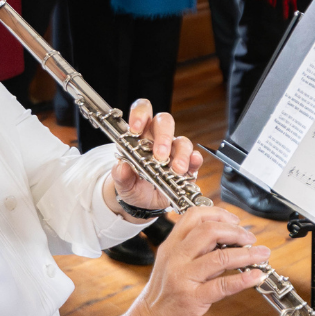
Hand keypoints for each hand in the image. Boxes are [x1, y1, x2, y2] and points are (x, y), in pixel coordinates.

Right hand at [86, 206, 270, 315]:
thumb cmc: (165, 296)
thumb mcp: (175, 265)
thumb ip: (197, 252)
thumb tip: (227, 239)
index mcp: (171, 246)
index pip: (194, 216)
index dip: (219, 214)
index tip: (235, 221)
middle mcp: (175, 258)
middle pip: (209, 231)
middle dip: (236, 231)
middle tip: (250, 238)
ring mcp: (182, 278)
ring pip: (220, 257)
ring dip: (246, 254)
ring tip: (262, 255)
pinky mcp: (192, 299)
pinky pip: (222, 286)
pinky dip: (243, 279)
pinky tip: (255, 276)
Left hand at [101, 99, 201, 216]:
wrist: (144, 203)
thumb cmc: (133, 186)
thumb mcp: (123, 184)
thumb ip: (120, 175)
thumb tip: (122, 166)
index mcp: (139, 135)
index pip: (142, 111)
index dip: (140, 114)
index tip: (135, 129)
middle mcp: (157, 138)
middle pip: (165, 121)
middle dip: (163, 137)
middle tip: (160, 156)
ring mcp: (174, 150)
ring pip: (182, 140)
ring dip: (180, 154)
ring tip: (176, 170)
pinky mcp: (187, 164)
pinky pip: (194, 156)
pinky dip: (194, 159)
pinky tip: (192, 164)